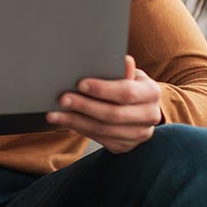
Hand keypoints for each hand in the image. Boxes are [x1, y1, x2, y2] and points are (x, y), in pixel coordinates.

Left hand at [46, 55, 162, 153]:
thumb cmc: (131, 85)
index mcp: (151, 93)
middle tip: (63, 99)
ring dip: (76, 121)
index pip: (126, 92)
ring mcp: (139, 135)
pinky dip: (80, 129)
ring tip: (55, 114)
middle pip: (113, 115)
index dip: (102, 89)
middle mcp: (149, 116)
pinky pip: (100, 139)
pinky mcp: (125, 146)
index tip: (80, 84)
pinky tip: (65, 121)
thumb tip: (124, 61)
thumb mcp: (130, 74)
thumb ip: (124, 71)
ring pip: (103, 130)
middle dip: (85, 106)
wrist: (140, 108)